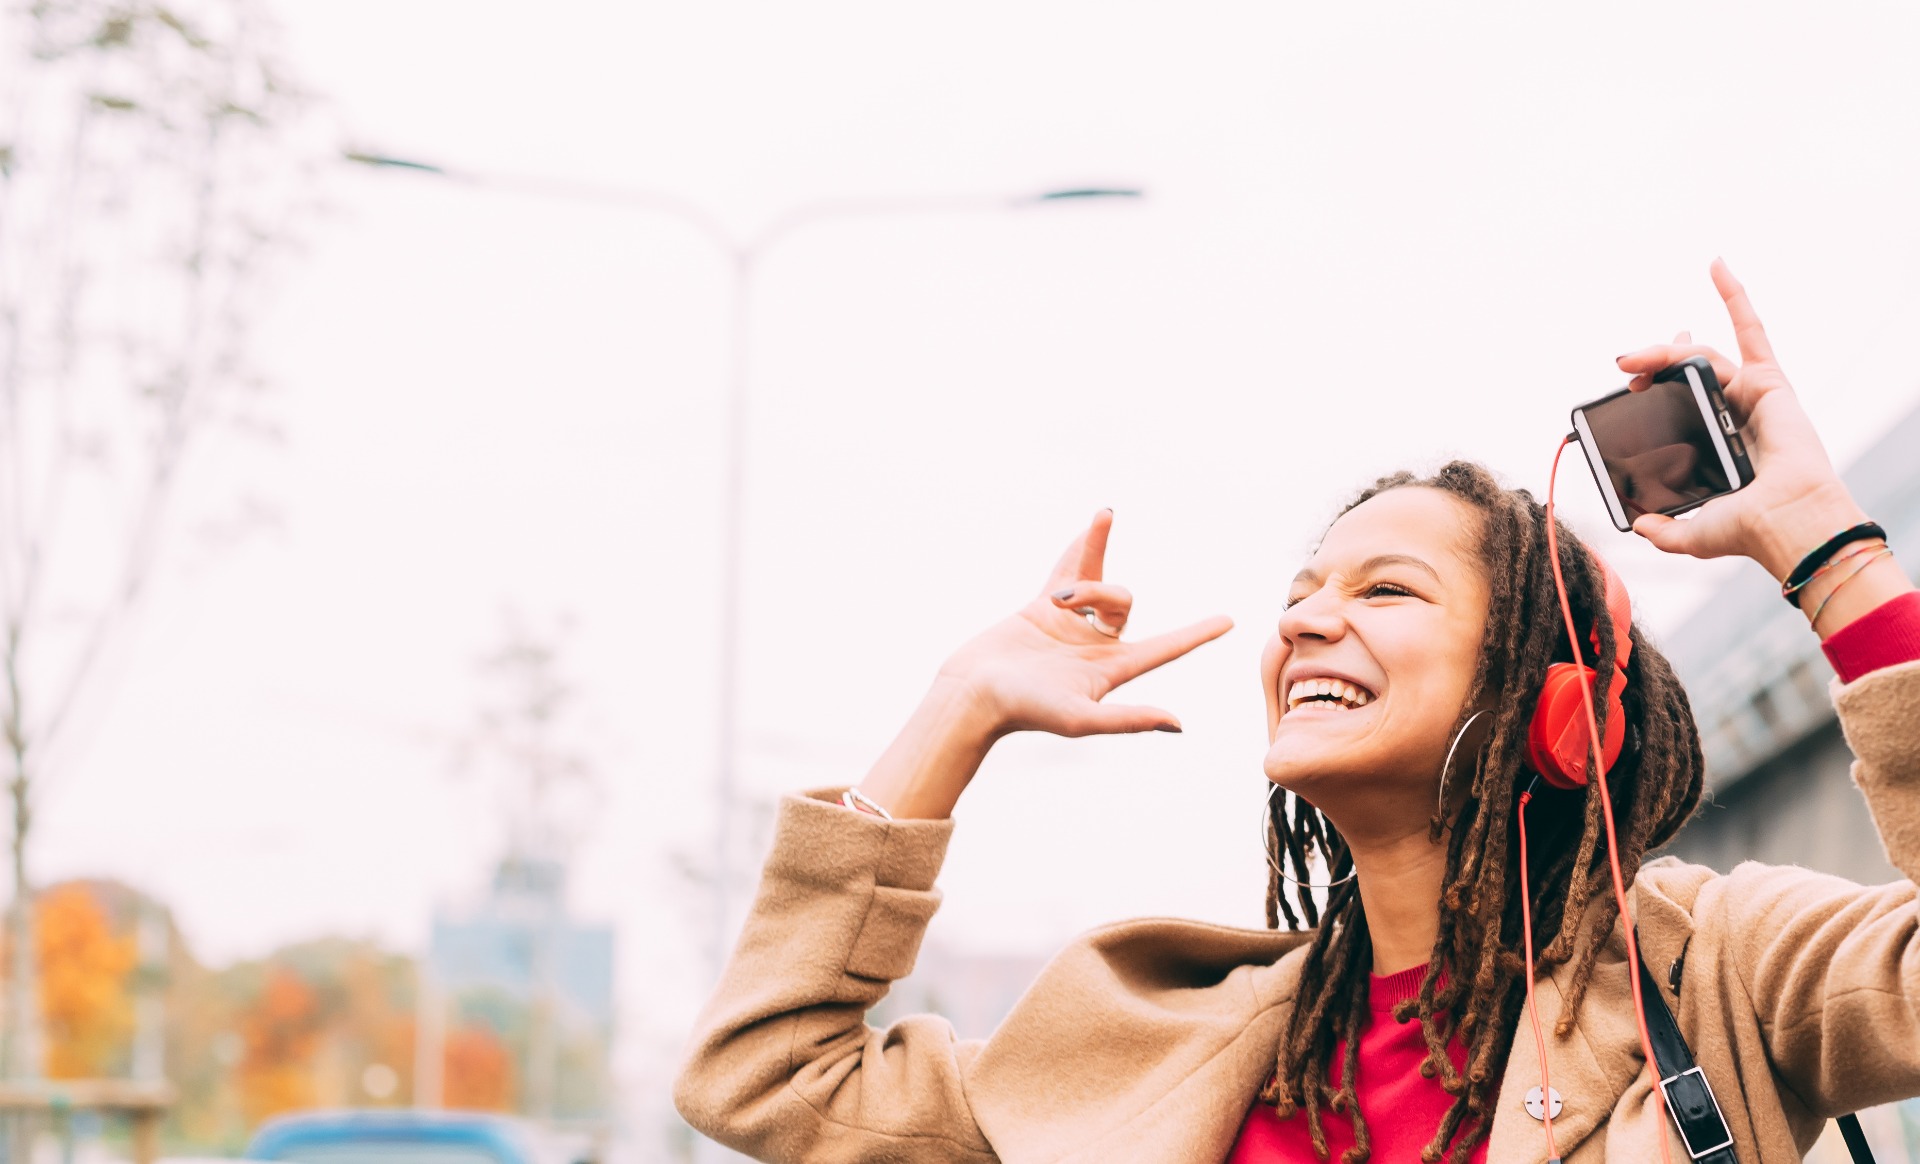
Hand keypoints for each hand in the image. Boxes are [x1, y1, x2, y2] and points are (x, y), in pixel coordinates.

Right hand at [938, 509, 1233, 735]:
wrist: (973, 693)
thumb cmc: (1025, 710)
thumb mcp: (1081, 719)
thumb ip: (1128, 719)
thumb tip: (1177, 724)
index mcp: (1112, 669)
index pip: (1165, 647)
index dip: (1196, 634)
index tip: (1229, 621)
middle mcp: (1095, 645)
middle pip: (1124, 602)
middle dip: (1102, 591)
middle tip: (1065, 602)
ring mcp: (1070, 625)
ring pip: (1098, 580)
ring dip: (1093, 557)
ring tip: (1079, 556)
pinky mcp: (1042, 609)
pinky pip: (1068, 569)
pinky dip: (1082, 547)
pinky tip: (1099, 520)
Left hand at [1615, 259, 1866, 579]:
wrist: (1783, 522)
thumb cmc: (1749, 529)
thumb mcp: (1691, 533)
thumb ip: (1663, 530)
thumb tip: (1639, 527)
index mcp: (1716, 441)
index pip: (1683, 398)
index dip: (1658, 380)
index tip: (1629, 382)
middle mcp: (1733, 413)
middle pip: (1688, 371)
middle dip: (1654, 362)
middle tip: (1624, 368)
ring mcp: (1751, 394)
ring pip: (1701, 356)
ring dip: (1663, 351)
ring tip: (1630, 361)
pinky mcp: (1768, 382)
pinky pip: (1751, 329)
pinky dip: (1734, 295)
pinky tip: (1716, 265)